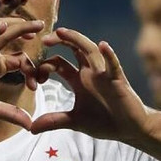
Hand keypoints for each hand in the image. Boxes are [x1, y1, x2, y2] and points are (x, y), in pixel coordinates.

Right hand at [0, 19, 43, 127]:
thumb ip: (11, 114)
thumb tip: (31, 125)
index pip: (19, 61)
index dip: (31, 70)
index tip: (35, 87)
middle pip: (12, 42)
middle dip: (27, 34)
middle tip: (44, 30)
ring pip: (1, 36)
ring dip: (18, 28)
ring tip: (35, 24)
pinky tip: (3, 27)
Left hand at [30, 27, 149, 141]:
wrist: (130, 128)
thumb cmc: (105, 121)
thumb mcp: (74, 121)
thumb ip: (54, 121)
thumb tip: (31, 129)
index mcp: (79, 79)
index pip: (59, 63)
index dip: (45, 66)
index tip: (35, 79)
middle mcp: (90, 72)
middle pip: (74, 48)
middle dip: (60, 41)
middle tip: (44, 39)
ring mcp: (104, 74)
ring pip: (90, 50)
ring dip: (77, 40)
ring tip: (62, 32)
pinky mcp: (118, 80)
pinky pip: (114, 65)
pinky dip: (109, 55)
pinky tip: (103, 45)